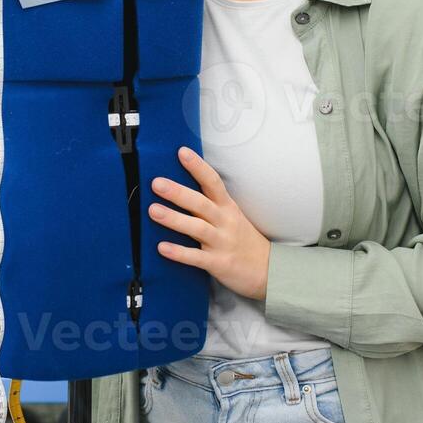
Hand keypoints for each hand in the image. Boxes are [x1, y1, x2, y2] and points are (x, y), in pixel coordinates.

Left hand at [148, 146, 271, 299]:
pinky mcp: (219, 263)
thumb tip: (179, 189)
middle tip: (157, 183)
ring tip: (153, 210)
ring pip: (197, 228)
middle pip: (201, 203)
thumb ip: (209, 204)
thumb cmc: (244, 241)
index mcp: (227, 207)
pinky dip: (179, 253)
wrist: (269, 270)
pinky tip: (162, 248)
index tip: (182, 152)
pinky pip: (197, 257)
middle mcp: (225, 222)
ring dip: (174, 219)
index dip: (198, 167)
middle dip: (178, 192)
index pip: (212, 182)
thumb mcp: (232, 216)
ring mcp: (222, 242)